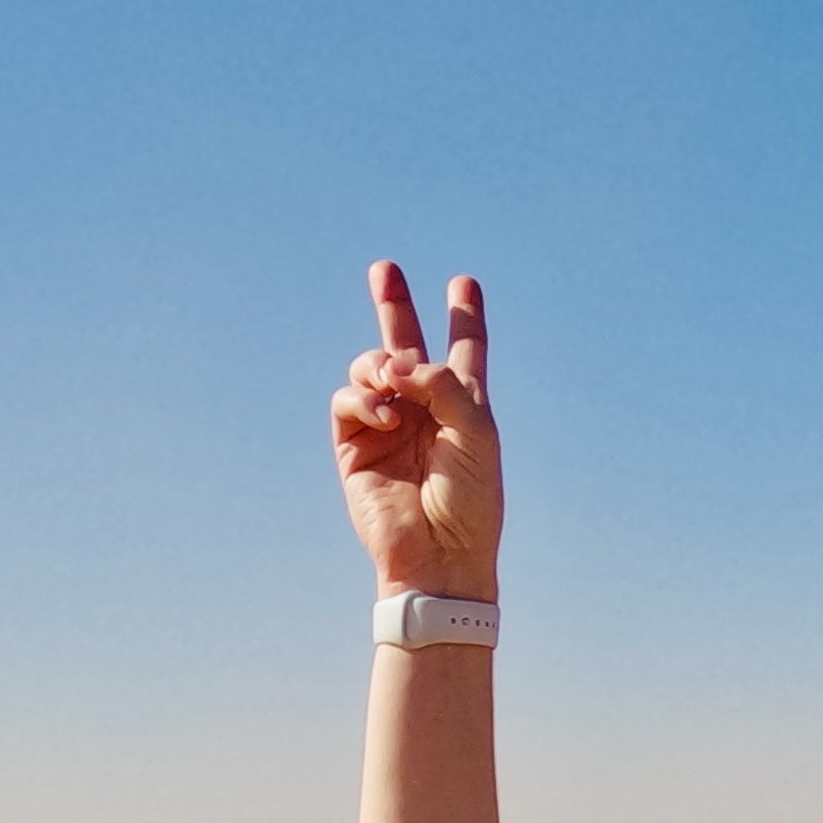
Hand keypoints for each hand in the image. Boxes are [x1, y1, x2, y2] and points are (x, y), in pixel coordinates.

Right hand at [334, 260, 502, 599]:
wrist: (439, 553)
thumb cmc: (470, 499)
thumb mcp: (475, 431)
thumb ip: (443, 383)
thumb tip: (396, 362)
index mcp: (464, 406)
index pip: (464, 352)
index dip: (465, 317)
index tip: (464, 283)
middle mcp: (424, 410)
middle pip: (406, 345)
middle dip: (395, 306)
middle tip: (385, 269)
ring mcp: (387, 425)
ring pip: (370, 369)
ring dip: (378, 364)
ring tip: (392, 380)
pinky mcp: (354, 445)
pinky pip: (348, 401)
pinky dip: (363, 398)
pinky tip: (385, 416)